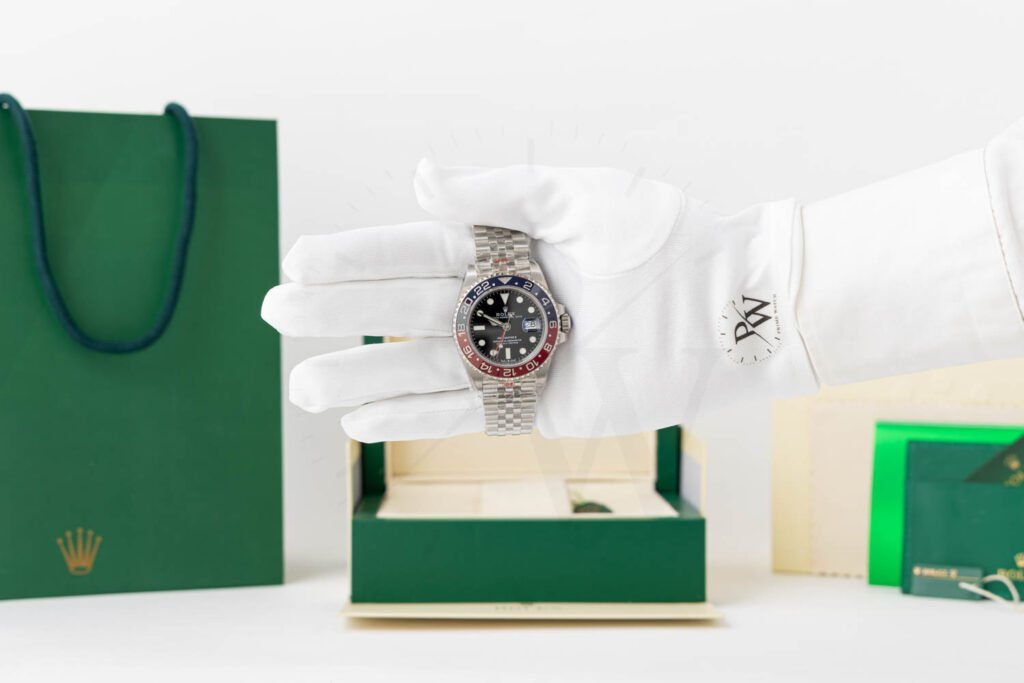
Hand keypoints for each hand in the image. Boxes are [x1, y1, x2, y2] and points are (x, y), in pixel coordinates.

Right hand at [262, 160, 818, 441]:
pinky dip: (415, 418)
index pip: (413, 251)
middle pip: (403, 310)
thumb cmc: (660, 238)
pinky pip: (467, 414)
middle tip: (274, 314)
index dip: (356, 256)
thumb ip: (499, 194)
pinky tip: (363, 418)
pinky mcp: (540, 407)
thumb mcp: (578, 196)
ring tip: (302, 385)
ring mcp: (515, 360)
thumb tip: (420, 177)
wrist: (724, 305)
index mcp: (502, 249)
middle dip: (339, 312)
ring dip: (361, 376)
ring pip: (423, 368)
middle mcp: (499, 305)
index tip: (296, 258)